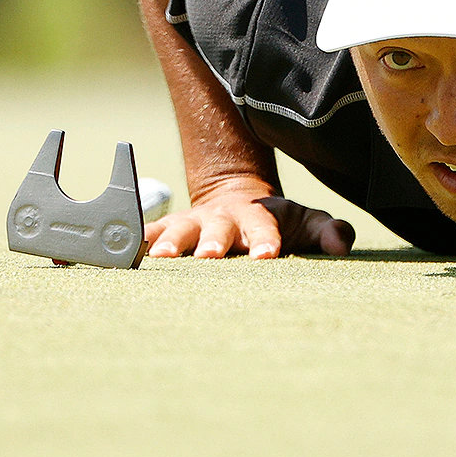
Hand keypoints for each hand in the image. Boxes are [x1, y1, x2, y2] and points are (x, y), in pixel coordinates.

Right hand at [144, 183, 354, 258]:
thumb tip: (340, 244)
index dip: (265, 238)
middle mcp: (221, 217)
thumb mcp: (306, 222)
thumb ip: (328, 231)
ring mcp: (191, 223)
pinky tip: (116, 254)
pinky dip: (130, 241)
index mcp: (257, 214)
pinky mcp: (166, 231)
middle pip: (217, 227)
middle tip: (209, 256)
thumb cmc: (278, 221)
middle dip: (212, 241)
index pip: (264, 225)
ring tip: (158, 257)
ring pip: (178, 229)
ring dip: (168, 241)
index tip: (266, 256)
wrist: (236, 198)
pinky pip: (145, 235)